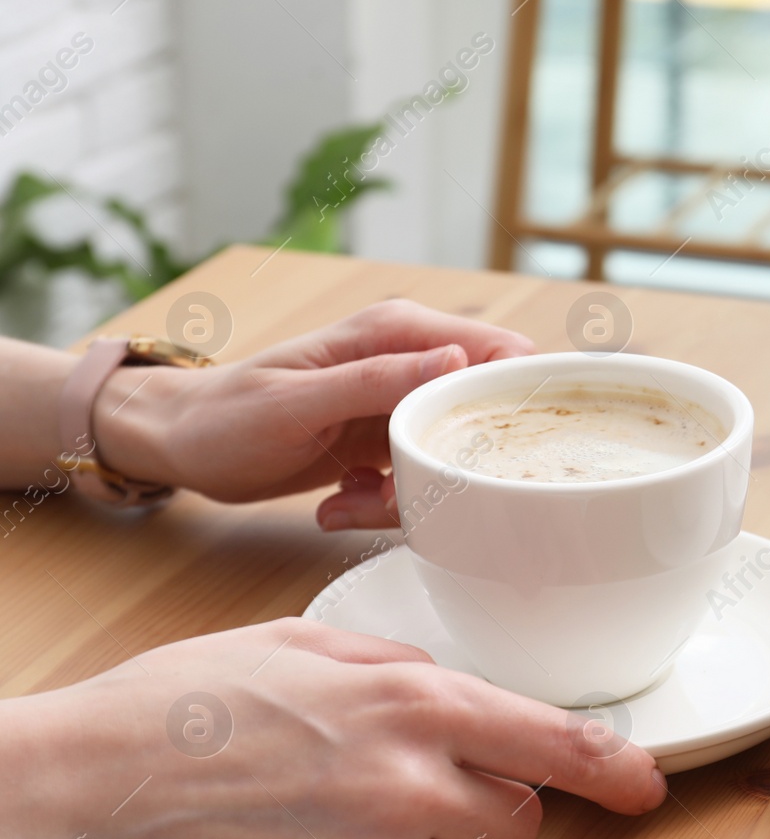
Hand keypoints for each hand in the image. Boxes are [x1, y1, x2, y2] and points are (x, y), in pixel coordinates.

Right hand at [2, 618, 663, 838]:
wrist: (78, 793)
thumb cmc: (177, 708)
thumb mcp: (299, 646)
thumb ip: (396, 666)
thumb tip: (453, 688)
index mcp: (410, 703)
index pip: (553, 744)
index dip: (615, 769)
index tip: (647, 787)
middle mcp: (409, 786)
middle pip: (517, 819)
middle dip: (489, 802)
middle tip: (416, 781)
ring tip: (337, 812)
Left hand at [91, 300, 532, 528]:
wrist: (183, 444)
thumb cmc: (225, 416)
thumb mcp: (299, 402)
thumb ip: (377, 380)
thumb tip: (456, 360)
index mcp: (396, 333)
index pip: (493, 348)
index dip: (516, 394)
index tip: (508, 445)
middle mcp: (409, 364)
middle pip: (481, 413)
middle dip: (454, 465)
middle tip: (394, 494)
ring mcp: (401, 406)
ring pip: (452, 455)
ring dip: (412, 494)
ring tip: (350, 504)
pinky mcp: (389, 443)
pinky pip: (421, 479)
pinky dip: (389, 504)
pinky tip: (341, 505)